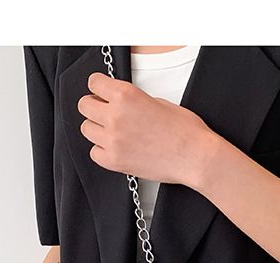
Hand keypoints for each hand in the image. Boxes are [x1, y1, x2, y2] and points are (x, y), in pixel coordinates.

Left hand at [78, 73, 218, 187]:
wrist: (195, 157)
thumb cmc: (184, 130)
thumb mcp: (157, 101)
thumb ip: (132, 100)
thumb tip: (118, 103)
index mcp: (126, 95)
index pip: (93, 83)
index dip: (99, 88)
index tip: (103, 93)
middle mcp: (115, 116)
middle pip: (84, 105)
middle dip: (95, 107)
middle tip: (107, 113)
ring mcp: (113, 141)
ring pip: (86, 129)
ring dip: (98, 129)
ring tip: (115, 133)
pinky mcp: (115, 162)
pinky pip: (94, 153)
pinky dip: (103, 151)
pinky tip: (118, 149)